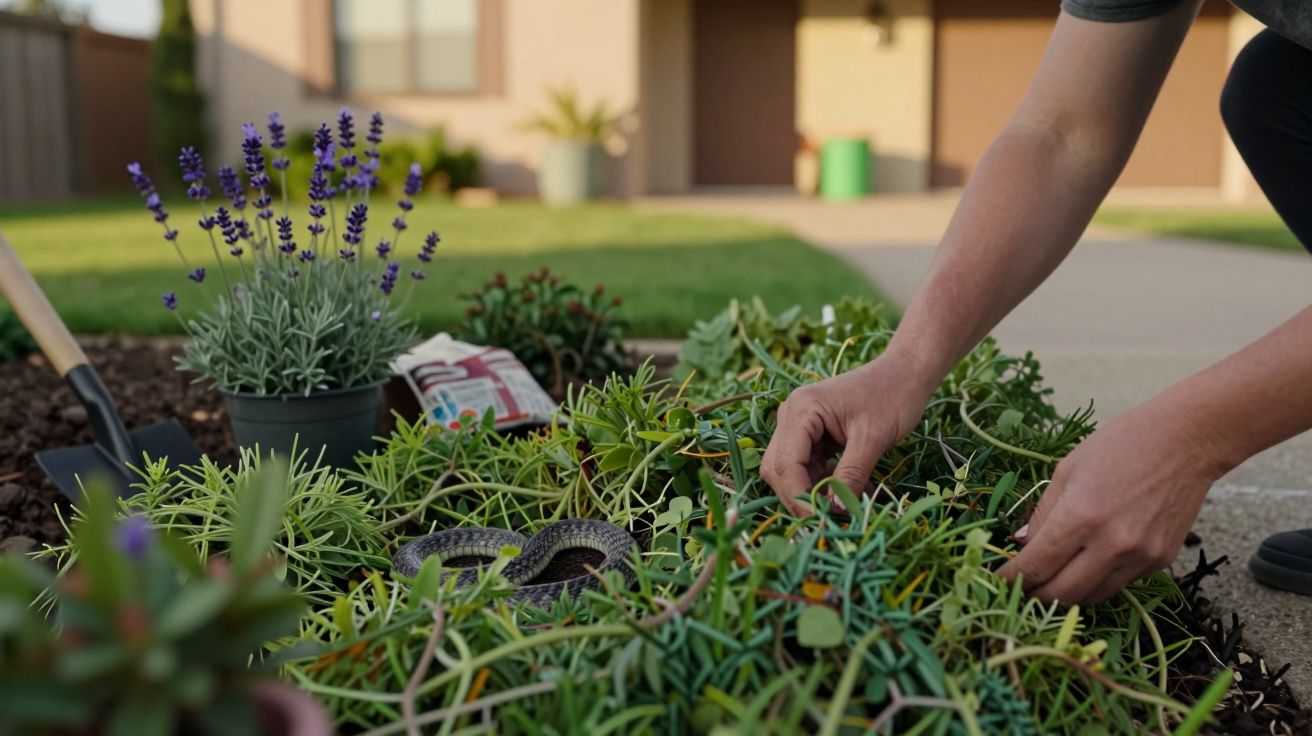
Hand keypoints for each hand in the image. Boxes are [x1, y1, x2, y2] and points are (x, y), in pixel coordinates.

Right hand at [761, 352, 934, 516]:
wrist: (906, 372)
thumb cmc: (893, 396)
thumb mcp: (873, 439)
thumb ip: (851, 475)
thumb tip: (837, 511)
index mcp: (801, 410)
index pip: (785, 464)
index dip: (799, 496)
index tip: (821, 521)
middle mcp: (791, 415)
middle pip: (779, 469)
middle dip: (800, 496)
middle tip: (830, 519)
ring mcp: (799, 424)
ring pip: (791, 471)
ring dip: (813, 492)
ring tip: (846, 505)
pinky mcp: (812, 434)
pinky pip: (808, 466)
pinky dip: (824, 483)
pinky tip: (849, 490)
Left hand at [997, 399, 1228, 604]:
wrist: (1186, 441)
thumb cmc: (1120, 445)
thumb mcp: (1067, 470)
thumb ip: (1043, 512)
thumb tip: (1021, 545)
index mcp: (1081, 517)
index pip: (1036, 566)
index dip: (1011, 579)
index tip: (997, 581)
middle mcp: (1111, 544)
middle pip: (1062, 595)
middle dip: (1035, 597)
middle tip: (1020, 590)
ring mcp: (1140, 557)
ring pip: (1092, 597)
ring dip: (1066, 595)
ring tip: (1050, 582)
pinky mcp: (1161, 561)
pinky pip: (1120, 584)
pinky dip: (1098, 582)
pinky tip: (1088, 565)